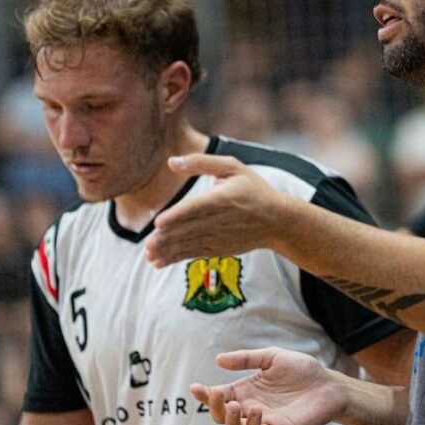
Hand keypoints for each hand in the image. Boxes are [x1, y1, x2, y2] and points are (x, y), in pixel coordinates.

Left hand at [145, 154, 284, 266]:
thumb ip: (201, 163)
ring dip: (168, 251)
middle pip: (189, 230)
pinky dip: (176, 258)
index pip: (196, 208)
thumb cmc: (253, 190)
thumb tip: (171, 162)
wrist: (277, 221)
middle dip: (167, 239)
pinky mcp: (218, 248)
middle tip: (148, 244)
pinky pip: (193, 254)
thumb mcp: (233, 167)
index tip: (159, 223)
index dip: (177, 216)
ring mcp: (218, 237)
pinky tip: (159, 262)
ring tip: (150, 255)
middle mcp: (219, 220)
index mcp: (222, 198)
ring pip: (189, 244)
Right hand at [190, 347, 346, 424]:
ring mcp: (263, 420)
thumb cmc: (301, 370)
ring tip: (234, 405)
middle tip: (218, 395)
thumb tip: (218, 360)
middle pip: (222, 416)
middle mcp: (250, 407)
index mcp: (245, 390)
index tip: (195, 387)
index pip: (219, 396)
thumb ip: (246, 359)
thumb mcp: (271, 357)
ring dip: (230, 420)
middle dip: (214, 408)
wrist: (328, 384)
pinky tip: (255, 410)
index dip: (205, 394)